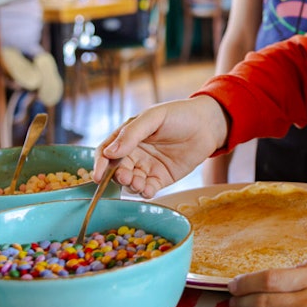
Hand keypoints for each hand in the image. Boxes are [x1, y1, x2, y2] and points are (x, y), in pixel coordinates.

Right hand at [94, 95, 226, 197]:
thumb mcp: (153, 118)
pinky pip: (147, 189)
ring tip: (139, 183)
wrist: (207, 124)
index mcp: (127, 136)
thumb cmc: (179, 115)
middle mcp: (134, 153)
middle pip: (116, 170)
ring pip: (130, 182)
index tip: (98, 175)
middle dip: (118, 176)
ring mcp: (147, 167)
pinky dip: (145, 192)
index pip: (106, 152)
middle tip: (126, 177)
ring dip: (131, 185)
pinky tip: (148, 190)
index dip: (99, 164)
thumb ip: (132, 134)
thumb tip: (109, 153)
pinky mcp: (160, 178)